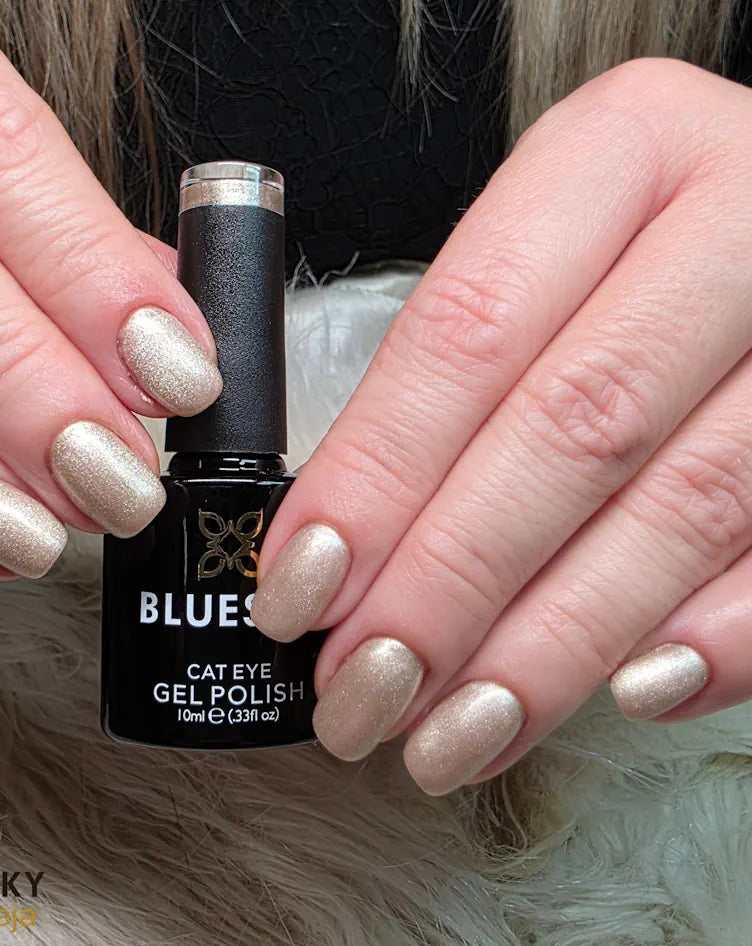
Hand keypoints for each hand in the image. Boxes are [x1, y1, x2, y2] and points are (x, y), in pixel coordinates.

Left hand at [251, 58, 751, 792]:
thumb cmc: (629, 253)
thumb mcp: (537, 257)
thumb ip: (448, 378)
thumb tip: (333, 549)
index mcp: (622, 153)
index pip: (468, 329)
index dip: (375, 473)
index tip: (300, 585)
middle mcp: (739, 218)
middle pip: (574, 428)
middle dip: (451, 582)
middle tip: (362, 687)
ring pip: (684, 505)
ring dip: (554, 645)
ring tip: (453, 730)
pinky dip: (720, 635)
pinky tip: (627, 696)